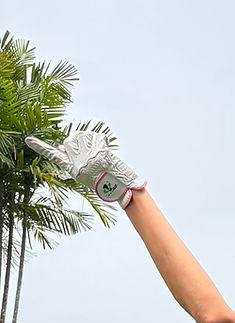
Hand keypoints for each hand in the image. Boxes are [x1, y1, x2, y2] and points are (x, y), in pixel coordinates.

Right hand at [27, 131, 144, 206]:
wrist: (118, 186)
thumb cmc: (100, 180)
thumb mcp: (82, 173)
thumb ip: (71, 159)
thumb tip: (61, 146)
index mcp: (72, 169)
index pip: (53, 156)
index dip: (40, 148)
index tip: (28, 140)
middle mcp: (78, 162)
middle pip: (69, 140)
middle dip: (77, 142)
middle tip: (89, 153)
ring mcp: (89, 157)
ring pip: (82, 135)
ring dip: (90, 139)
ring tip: (98, 153)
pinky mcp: (100, 152)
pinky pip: (97, 135)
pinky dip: (101, 139)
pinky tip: (105, 150)